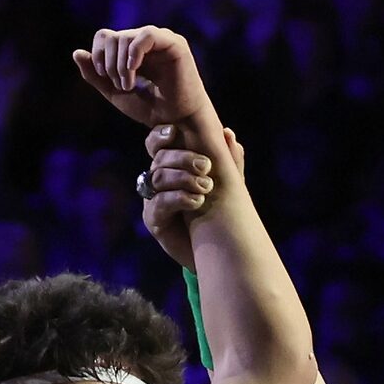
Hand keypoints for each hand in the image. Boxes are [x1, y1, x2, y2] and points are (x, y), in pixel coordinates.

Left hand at [72, 25, 211, 127]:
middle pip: (111, 36)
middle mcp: (146, 41)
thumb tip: (77, 52)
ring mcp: (161, 40)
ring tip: (128, 84)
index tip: (104, 78)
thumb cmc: (151, 110)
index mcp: (132, 49)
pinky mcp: (175, 44)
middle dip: (109, 63)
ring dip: (120, 64)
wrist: (177, 124)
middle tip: (121, 85)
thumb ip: (96, 76)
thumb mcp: (116, 93)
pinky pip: (147, 35)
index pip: (105, 36)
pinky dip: (134, 53)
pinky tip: (134, 71)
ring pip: (125, 36)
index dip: (99, 55)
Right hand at [137, 123, 219, 270]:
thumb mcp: (228, 184)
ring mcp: (153, 199)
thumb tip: (229, 133)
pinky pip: (160, 202)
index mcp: (172, 165)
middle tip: (206, 166)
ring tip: (206, 187)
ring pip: (158, 177)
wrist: (217, 251)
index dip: (161, 135)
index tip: (174, 132)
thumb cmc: (219, 213)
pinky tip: (198, 202)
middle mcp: (159, 179)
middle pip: (160, 158)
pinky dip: (179, 198)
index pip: (158, 143)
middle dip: (183, 158)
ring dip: (184, 178)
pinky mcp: (153, 219)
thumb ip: (229, 161)